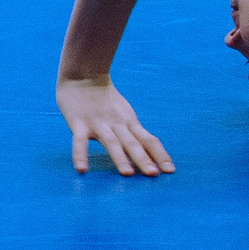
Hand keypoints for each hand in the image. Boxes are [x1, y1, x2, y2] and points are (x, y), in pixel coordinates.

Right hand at [57, 77, 173, 175]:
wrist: (83, 75)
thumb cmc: (104, 98)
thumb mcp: (124, 113)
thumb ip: (131, 132)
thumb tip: (144, 153)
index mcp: (129, 122)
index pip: (149, 140)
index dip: (160, 154)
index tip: (170, 171)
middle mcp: (117, 124)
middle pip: (132, 143)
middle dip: (143, 159)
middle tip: (153, 174)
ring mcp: (98, 123)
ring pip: (111, 142)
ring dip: (119, 158)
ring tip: (127, 174)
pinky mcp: (78, 123)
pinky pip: (79, 141)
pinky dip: (81, 155)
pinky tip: (82, 170)